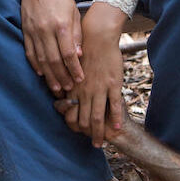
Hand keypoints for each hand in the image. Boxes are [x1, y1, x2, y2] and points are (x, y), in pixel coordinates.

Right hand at [14, 0, 82, 95]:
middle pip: (54, 60)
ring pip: (41, 59)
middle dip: (62, 77)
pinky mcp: (25, 31)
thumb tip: (78, 55)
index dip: (74, 68)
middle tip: (69, 90)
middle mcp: (45, 30)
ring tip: (56, 88)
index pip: (68, 53)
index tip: (80, 79)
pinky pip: (30, 52)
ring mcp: (33, 31)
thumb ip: (76, 34)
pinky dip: (35, 65)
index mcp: (60, 24)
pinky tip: (41, 74)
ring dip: (49, 76)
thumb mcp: (73, 11)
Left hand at [59, 4, 125, 144]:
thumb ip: (69, 84)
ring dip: (100, 132)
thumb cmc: (83, 51)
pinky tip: (117, 127)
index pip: (71, 114)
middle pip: (85, 120)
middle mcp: (85, 92)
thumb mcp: (71, 69)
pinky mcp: (113, 84)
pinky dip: (115, 118)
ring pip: (98, 117)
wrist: (97, 36)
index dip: (75, 127)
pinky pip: (114, 105)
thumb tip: (63, 97)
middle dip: (88, 134)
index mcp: (74, 88)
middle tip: (94, 144)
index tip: (80, 133)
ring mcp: (99, 89)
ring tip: (102, 142)